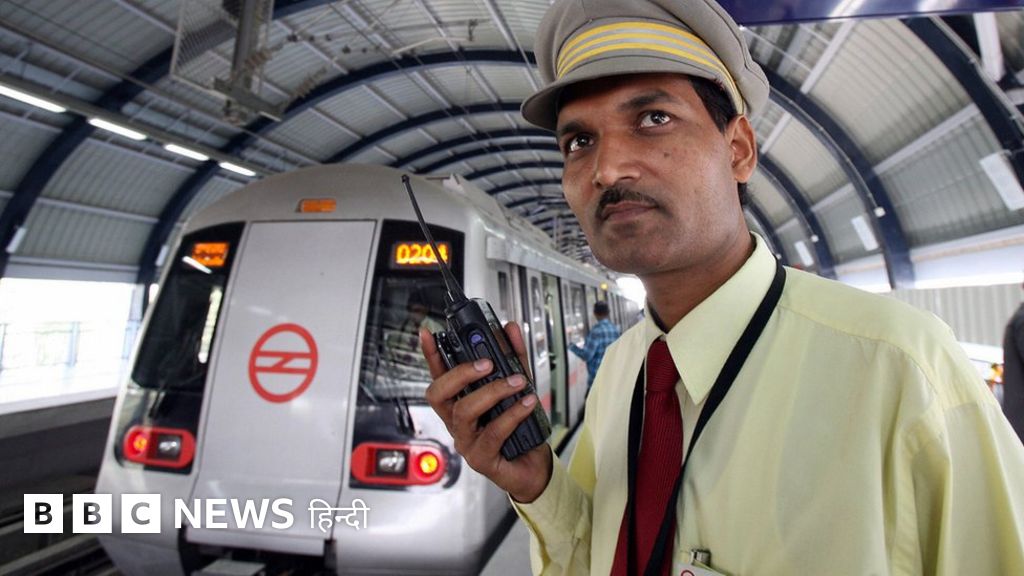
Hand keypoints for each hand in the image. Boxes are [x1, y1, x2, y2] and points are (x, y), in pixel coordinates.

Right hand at [420, 322, 552, 502]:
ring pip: (465, 411)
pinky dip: (512, 414)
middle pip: (438, 394)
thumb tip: (510, 330)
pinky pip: (493, 432)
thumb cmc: (521, 430)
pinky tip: (526, 403)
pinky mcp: (481, 459)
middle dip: (460, 373)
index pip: (439, 376)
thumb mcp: (518, 388)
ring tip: (516, 382)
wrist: (535, 467)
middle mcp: (457, 422)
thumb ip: (514, 359)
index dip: (431, 355)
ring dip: (493, 392)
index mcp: (460, 403)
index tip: (428, 333)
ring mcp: (466, 441)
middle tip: (487, 363)